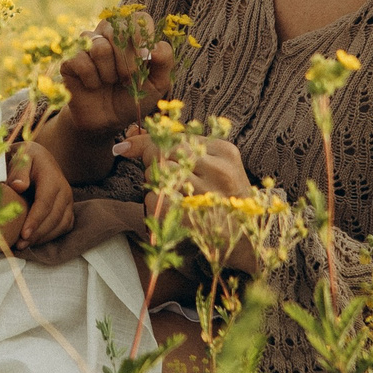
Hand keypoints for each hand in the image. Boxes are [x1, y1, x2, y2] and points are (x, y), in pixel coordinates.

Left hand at [5, 139, 76, 246]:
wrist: (38, 157)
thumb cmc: (26, 159)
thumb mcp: (20, 158)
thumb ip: (18, 171)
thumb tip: (18, 186)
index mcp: (52, 177)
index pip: (45, 203)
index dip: (35, 220)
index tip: (23, 234)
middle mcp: (64, 190)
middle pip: (54, 217)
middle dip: (37, 234)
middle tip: (19, 245)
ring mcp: (68, 201)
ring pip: (61, 224)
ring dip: (43, 237)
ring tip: (24, 245)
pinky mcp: (68, 209)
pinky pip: (64, 227)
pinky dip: (51, 236)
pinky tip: (35, 240)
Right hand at [58, 29, 173, 135]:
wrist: (108, 121)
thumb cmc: (134, 98)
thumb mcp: (157, 85)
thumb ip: (164, 63)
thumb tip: (157, 46)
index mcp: (131, 35)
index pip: (138, 18)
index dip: (141, 34)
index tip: (145, 57)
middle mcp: (108, 34)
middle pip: (117, 29)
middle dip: (127, 60)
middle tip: (127, 79)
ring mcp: (87, 45)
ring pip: (100, 47)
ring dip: (109, 72)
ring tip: (110, 82)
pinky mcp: (70, 60)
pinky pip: (81, 61)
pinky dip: (92, 80)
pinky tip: (93, 86)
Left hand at [143, 139, 259, 274]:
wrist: (246, 239)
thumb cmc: (223, 197)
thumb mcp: (211, 166)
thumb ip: (177, 147)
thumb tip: (131, 133)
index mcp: (225, 152)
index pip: (175, 138)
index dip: (147, 142)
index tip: (126, 146)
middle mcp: (218, 171)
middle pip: (163, 153)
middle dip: (150, 160)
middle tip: (158, 174)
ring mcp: (205, 195)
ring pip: (157, 175)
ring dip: (154, 183)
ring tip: (171, 192)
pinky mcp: (189, 217)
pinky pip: (153, 199)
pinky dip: (153, 203)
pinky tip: (170, 209)